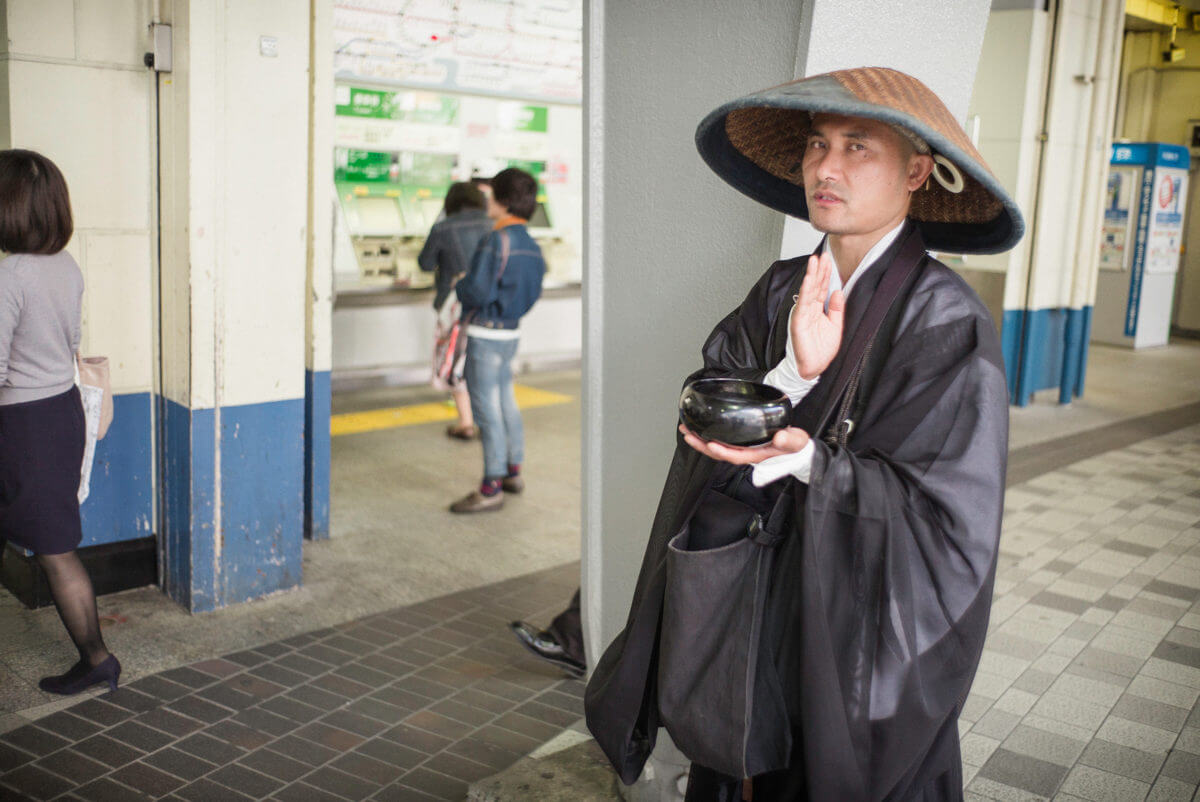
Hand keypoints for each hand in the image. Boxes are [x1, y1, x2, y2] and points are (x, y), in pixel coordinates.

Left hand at [679, 424, 810, 464]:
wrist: (795, 448)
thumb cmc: (794, 446)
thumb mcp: (796, 442)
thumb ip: (790, 440)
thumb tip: (780, 437)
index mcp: (756, 455)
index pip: (735, 456)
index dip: (722, 452)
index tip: (711, 444)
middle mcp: (745, 453)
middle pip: (719, 453)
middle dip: (702, 445)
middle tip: (687, 434)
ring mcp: (741, 449)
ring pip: (717, 448)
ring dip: (700, 440)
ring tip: (686, 430)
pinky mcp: (740, 443)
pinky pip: (721, 442)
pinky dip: (708, 436)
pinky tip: (700, 429)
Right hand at [792, 251, 844, 379]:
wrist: (813, 369)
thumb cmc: (820, 351)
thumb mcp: (835, 326)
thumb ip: (836, 309)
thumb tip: (838, 291)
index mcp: (817, 310)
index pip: (822, 288)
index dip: (826, 274)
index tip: (829, 260)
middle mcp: (809, 309)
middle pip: (815, 285)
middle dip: (820, 269)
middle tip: (823, 254)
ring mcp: (802, 314)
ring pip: (808, 290)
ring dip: (812, 275)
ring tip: (815, 261)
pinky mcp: (798, 320)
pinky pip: (803, 302)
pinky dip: (806, 289)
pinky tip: (809, 279)